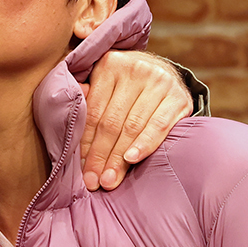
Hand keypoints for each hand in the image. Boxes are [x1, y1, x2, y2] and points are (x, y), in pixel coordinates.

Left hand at [77, 50, 193, 190]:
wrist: (167, 75)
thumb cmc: (128, 87)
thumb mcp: (106, 84)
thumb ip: (90, 101)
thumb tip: (69, 127)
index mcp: (110, 65)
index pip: (94, 112)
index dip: (86, 143)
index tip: (82, 169)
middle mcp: (135, 68)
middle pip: (112, 122)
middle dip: (101, 155)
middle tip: (95, 181)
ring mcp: (159, 81)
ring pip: (133, 127)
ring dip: (119, 157)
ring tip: (110, 179)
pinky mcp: (178, 97)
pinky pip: (158, 126)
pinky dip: (144, 145)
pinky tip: (132, 159)